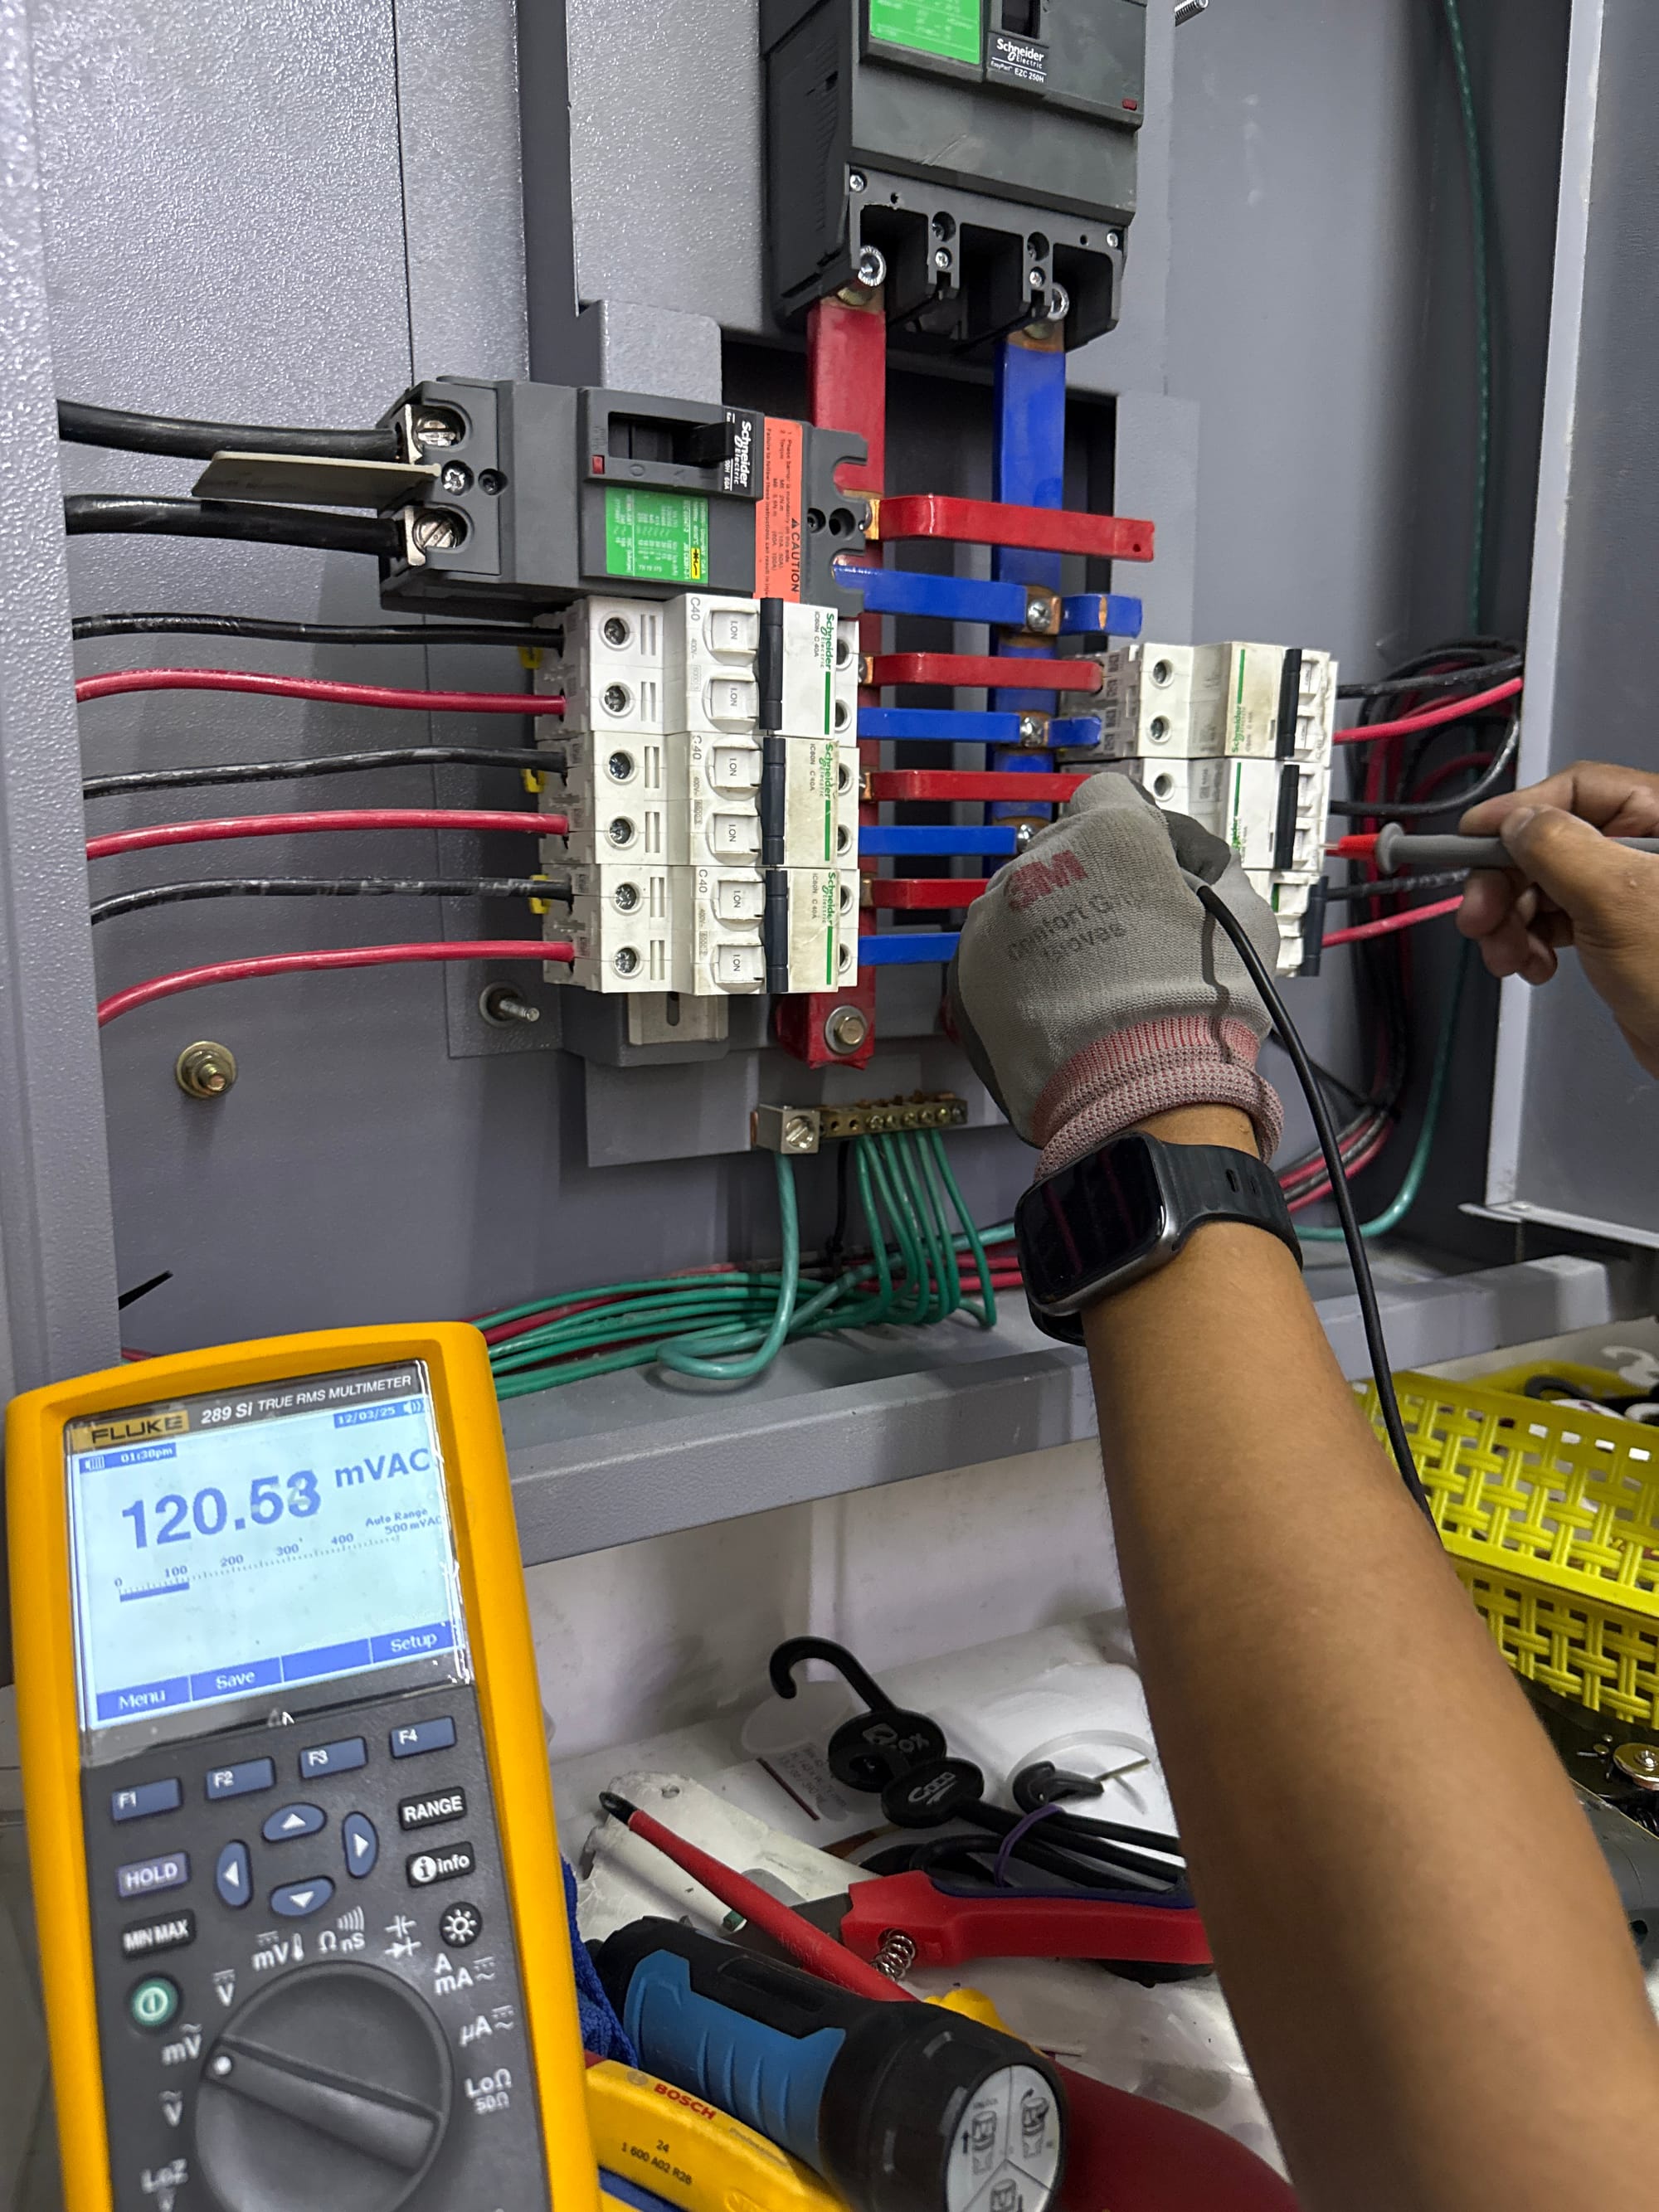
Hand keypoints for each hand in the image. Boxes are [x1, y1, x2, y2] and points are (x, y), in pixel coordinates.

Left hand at [946, 774, 1283, 1176]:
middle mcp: (1038, 862)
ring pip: (1021, 902)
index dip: (1130, 830)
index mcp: (1107, 833)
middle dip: (1088, 881)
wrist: (1143, 1093)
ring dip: (1047, 926)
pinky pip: (993, 955)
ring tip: (1086, 983)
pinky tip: (1053, 1007)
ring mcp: (993, 918)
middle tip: (1124, 938)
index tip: (1143, 867)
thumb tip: (1190, 865)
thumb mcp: (1244, 916)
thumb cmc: (1202, 1006)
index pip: (1108, 794)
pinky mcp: (965, 974)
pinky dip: (1017, 972)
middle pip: (1060, 851)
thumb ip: (1211, 869)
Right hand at [1457, 761, 1658, 1075]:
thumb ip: (1560, 848)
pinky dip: (1531, 942)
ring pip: (1545, 884)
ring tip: (1507, 956)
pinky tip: (1533, 965)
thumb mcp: (1620, 899)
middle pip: (1551, 840)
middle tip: (1479, 917)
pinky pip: (1555, 921)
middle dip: (1505, 881)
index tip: (1471, 840)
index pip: (1579, 789)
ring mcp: (1631, 893)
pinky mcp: (1618, 932)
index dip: (1519, 813)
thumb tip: (1516, 822)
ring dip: (1511, 919)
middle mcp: (1647, 849)